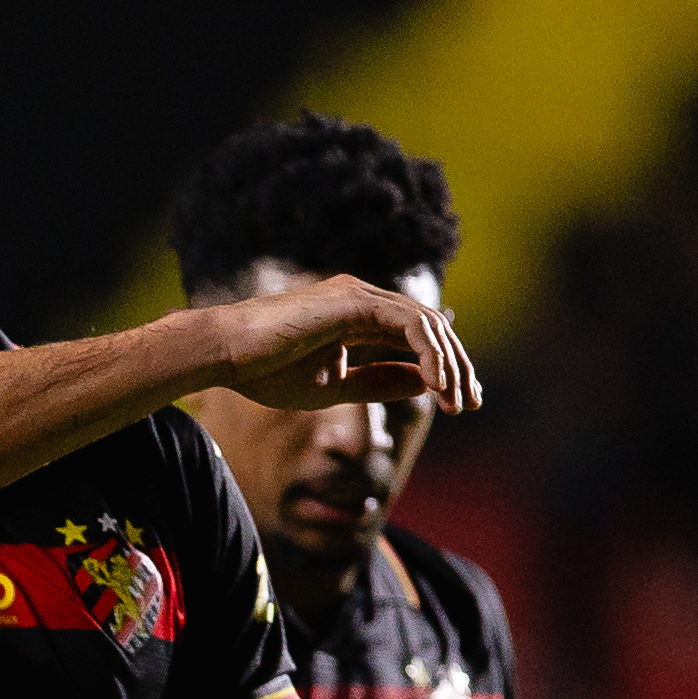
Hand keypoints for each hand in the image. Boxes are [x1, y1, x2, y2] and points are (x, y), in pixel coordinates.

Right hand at [208, 274, 481, 417]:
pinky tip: (435, 384)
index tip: (458, 403)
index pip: (415, 338)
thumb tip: (424, 385)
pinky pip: (410, 325)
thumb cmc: (264, 371)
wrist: (226, 355)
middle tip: (470, 404)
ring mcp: (360, 294)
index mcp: (357, 316)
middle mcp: (364, 298)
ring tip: (457, 400)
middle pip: (430, 328)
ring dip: (448, 364)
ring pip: (427, 324)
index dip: (441, 369)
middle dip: (456, 367)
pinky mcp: (356, 300)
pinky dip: (429, 354)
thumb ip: (378, 381)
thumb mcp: (334, 387)